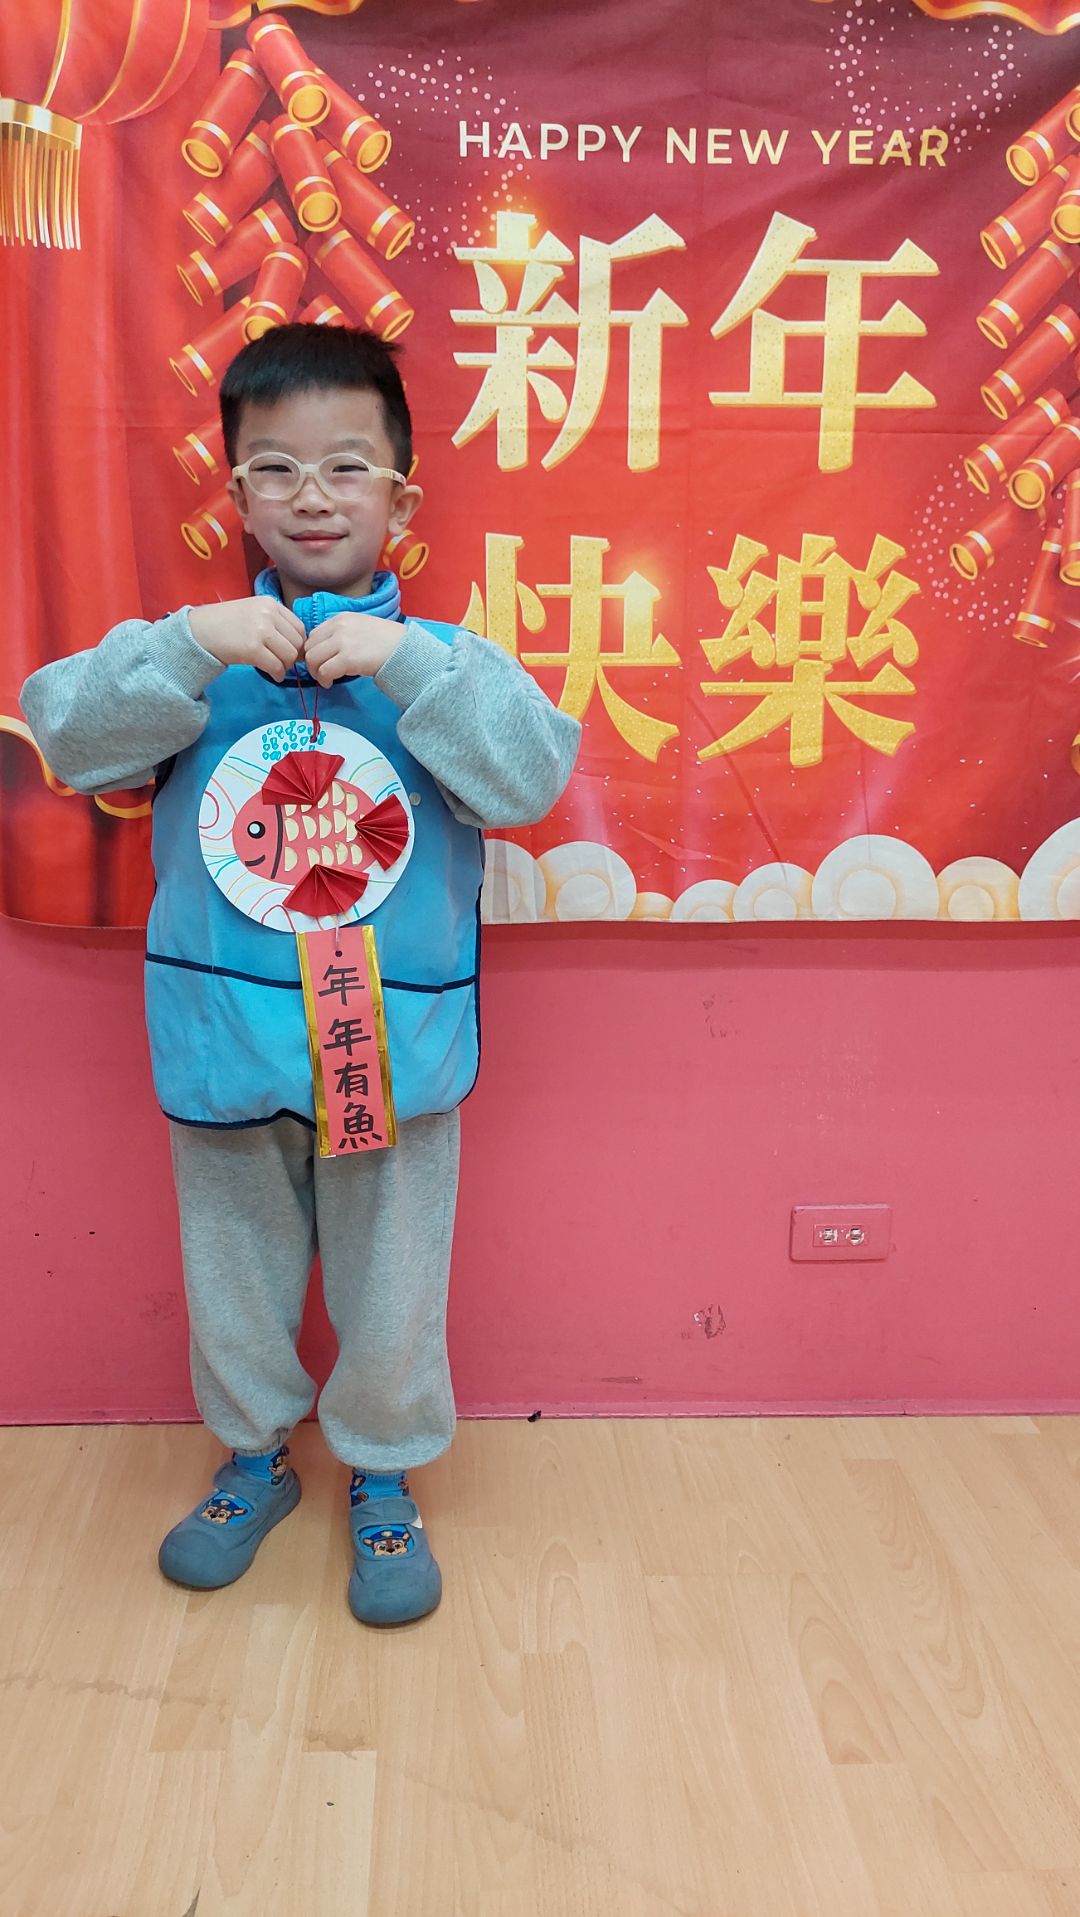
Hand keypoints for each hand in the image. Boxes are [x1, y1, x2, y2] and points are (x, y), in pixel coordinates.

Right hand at [188, 597, 305, 682]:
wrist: (199, 631)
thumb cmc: (226, 624)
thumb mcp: (253, 612)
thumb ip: (275, 623)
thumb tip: (299, 646)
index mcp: (270, 603)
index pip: (299, 627)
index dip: (298, 643)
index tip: (291, 652)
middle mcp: (268, 614)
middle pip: (297, 643)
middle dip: (293, 657)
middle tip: (282, 662)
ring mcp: (260, 631)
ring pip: (290, 655)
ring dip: (286, 666)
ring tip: (276, 667)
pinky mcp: (252, 649)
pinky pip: (277, 666)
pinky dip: (278, 674)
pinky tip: (273, 675)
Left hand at [304, 612, 402, 687]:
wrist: (404, 649)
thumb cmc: (387, 641)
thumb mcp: (361, 626)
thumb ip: (342, 633)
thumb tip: (325, 649)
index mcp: (341, 618)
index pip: (313, 634)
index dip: (313, 650)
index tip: (319, 661)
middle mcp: (339, 627)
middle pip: (309, 647)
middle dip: (311, 663)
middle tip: (320, 673)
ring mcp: (342, 642)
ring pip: (313, 659)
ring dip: (316, 672)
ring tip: (325, 679)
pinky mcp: (348, 658)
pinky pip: (324, 671)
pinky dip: (323, 680)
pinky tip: (330, 683)